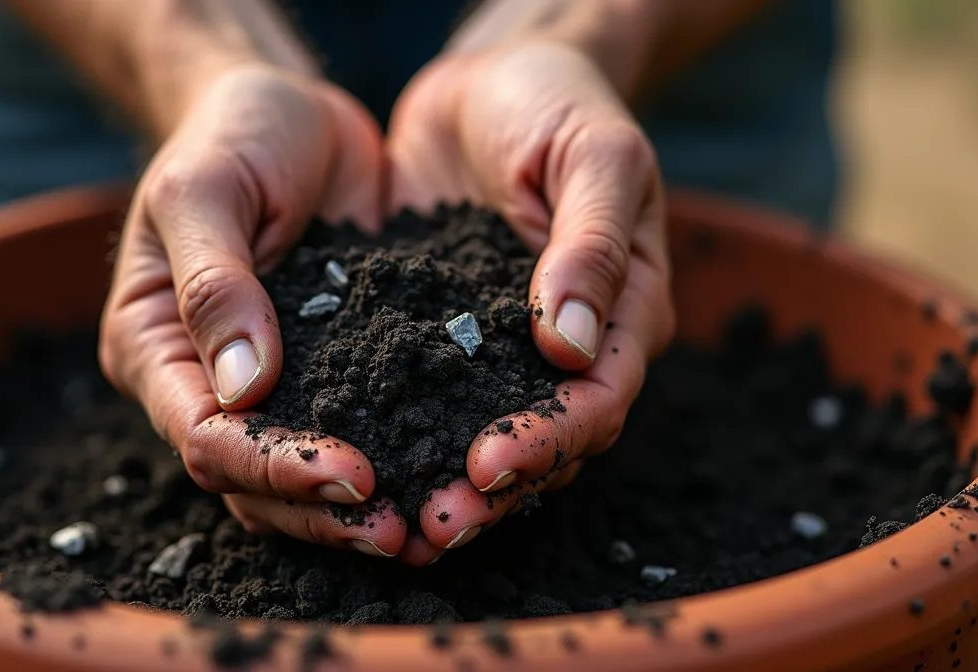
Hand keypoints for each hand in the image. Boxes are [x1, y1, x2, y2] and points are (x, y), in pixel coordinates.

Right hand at [98, 66, 408, 557]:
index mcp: (154, 346)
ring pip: (299, 478)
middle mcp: (203, 382)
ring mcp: (268, 384)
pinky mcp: (331, 370)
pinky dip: (395, 456)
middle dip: (322, 513)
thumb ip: (217, 284)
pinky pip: (357, 427)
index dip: (274, 468)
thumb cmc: (229, 133)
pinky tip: (448, 470)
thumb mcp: (205, 188)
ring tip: (427, 527)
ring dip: (356, 510)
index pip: (204, 437)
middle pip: (251, 482)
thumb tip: (246, 389)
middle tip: (401, 531)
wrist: (286, 107)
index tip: (351, 476)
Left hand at [387, 42, 675, 563]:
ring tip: (392, 520)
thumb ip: (589, 246)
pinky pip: (425, 392)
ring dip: (442, 477)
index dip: (549, 439)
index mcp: (627, 310)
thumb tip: (572, 349)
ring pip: (482, 431)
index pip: (599, 399)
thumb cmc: (561, 102)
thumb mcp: (594, 156)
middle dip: (493, 488)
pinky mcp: (443, 332)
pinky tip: (350, 455)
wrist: (498, 72)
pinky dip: (397, 429)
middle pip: (544, 439)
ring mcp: (504, 344)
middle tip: (433, 525)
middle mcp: (571, 345)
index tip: (488, 463)